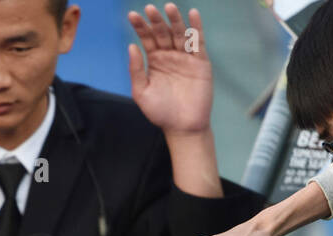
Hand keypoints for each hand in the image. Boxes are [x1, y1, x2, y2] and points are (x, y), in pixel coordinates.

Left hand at [128, 4, 212, 136]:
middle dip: (157, 21)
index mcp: (155, 61)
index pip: (147, 38)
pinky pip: (198, 42)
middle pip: (163, 32)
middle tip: (150, 8)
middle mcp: (170, 56)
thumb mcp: (142, 92)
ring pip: (180, 34)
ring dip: (175, 20)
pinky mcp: (200, 63)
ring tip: (169, 7)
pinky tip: (193, 14)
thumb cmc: (161, 112)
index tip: (133, 15)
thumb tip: (131, 46)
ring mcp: (185, 58)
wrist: (182, 127)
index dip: (141, 26)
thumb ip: (136, 70)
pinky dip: (196, 28)